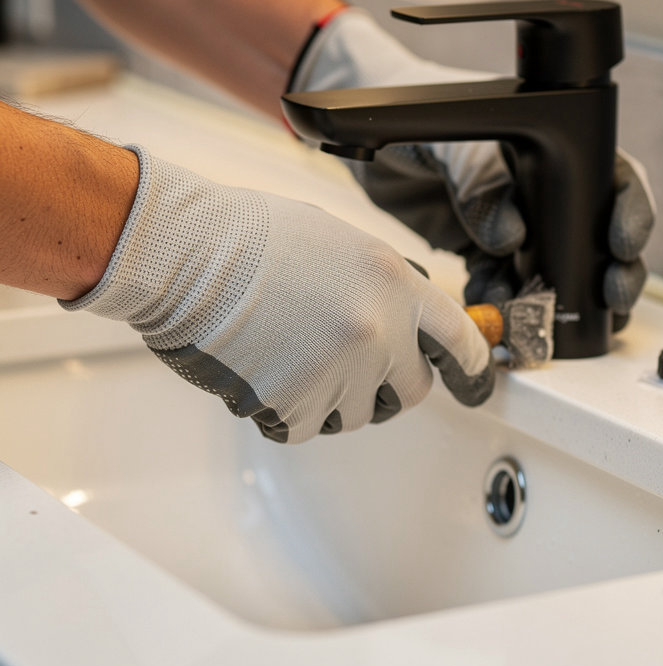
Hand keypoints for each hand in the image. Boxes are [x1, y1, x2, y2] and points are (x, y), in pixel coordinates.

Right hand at [61, 146, 494, 442]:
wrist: (184, 253)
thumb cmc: (251, 237)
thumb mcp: (341, 244)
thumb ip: (382, 288)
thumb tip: (401, 324)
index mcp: (396, 284)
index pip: (458, 338)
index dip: (470, 366)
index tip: (474, 381)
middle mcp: (381, 332)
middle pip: (412, 392)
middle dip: (387, 388)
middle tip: (348, 368)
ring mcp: (343, 372)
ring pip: (357, 416)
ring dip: (331, 400)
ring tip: (289, 356)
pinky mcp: (300, 404)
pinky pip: (307, 428)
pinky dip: (287, 412)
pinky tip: (262, 372)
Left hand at [290, 8, 655, 328]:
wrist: (356, 124)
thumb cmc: (408, 101)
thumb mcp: (447, 134)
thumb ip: (480, 178)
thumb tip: (511, 237)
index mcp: (553, 145)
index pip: (610, 179)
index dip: (629, 214)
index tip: (623, 244)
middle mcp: (543, 189)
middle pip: (595, 237)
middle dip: (610, 273)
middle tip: (611, 298)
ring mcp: (515, 225)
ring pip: (555, 272)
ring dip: (559, 303)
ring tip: (551, 322)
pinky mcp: (481, 251)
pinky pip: (504, 287)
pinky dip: (504, 308)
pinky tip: (496, 316)